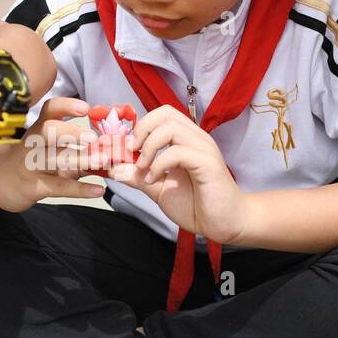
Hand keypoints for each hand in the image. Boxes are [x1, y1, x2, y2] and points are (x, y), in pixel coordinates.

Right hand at [0, 97, 105, 211]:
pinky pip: (57, 186)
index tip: (86, 107)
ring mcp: (30, 166)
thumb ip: (81, 151)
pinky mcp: (33, 187)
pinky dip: (79, 189)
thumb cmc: (33, 163)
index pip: (49, 110)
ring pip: (52, 159)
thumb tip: (112, 149)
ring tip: (103, 161)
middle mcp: (32, 144)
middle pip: (47, 130)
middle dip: (70, 132)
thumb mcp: (53, 152)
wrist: (0, 183)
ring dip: (79, 159)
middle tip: (93, 137)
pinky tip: (98, 190)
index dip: (66, 106)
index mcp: (39, 129)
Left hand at [116, 106, 247, 242]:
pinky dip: (160, 164)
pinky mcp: (208, 164)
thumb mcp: (158, 189)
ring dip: (150, 147)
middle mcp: (195, 139)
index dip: (139, 127)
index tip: (125, 150)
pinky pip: (179, 152)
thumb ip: (137, 176)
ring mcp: (203, 149)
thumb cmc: (196, 204)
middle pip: (165, 114)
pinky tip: (154, 180)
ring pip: (171, 128)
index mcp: (185, 140)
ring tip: (143, 169)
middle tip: (133, 153)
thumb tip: (114, 167)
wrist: (223, 224)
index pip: (160, 115)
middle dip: (142, 130)